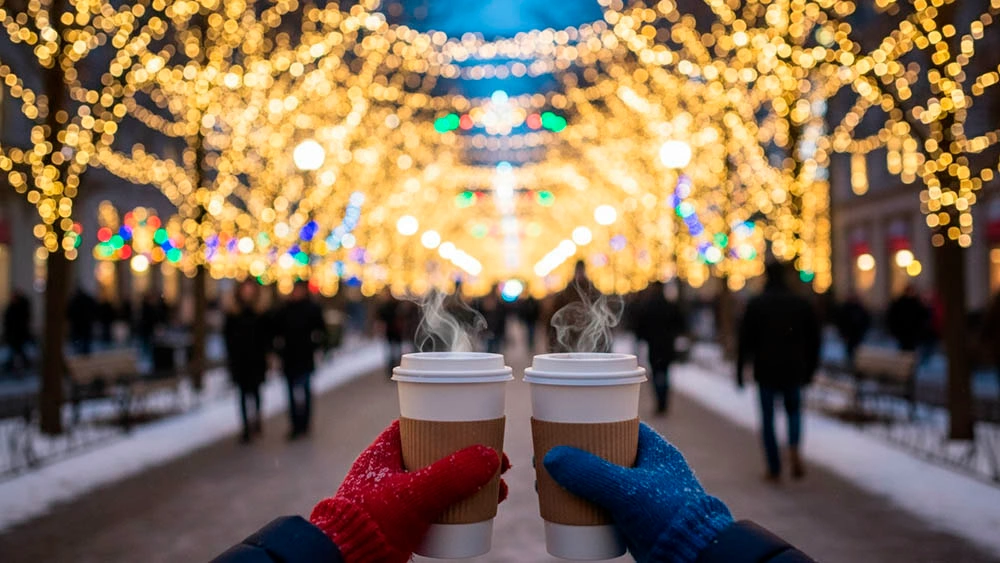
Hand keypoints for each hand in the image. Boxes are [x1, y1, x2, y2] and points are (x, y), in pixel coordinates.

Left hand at [310, 420, 505, 562]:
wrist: (349, 561)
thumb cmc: (372, 522)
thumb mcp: (415, 495)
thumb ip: (451, 475)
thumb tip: (490, 456)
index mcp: (386, 451)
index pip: (421, 424)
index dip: (452, 423)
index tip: (479, 427)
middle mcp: (392, 469)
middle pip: (440, 452)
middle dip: (472, 457)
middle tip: (500, 463)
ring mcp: (399, 495)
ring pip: (444, 480)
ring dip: (473, 483)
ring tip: (500, 492)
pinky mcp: (406, 519)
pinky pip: (440, 504)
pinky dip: (462, 505)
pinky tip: (480, 511)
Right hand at [544, 423, 732, 562]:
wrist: (692, 554)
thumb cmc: (668, 514)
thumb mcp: (626, 489)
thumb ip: (590, 473)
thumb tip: (550, 458)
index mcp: (653, 448)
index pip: (616, 424)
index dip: (587, 422)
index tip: (560, 424)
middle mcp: (646, 466)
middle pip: (600, 451)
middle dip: (572, 454)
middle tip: (544, 455)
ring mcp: (638, 492)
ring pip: (597, 478)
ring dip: (572, 479)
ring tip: (545, 482)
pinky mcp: (632, 515)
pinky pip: (600, 502)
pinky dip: (581, 502)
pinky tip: (560, 505)